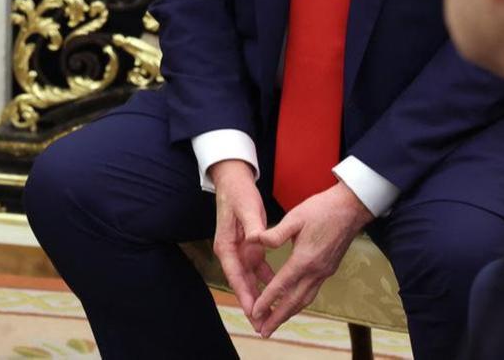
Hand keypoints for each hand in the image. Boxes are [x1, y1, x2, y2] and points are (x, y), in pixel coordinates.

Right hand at [210, 160, 275, 327]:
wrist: (233, 179)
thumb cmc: (237, 192)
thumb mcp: (246, 207)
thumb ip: (254, 226)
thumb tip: (259, 240)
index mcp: (226, 245)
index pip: (236, 276)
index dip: (245, 295)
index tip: (254, 312)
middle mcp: (231, 251)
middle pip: (241, 283)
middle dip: (252, 304)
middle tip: (263, 325)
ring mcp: (239, 250)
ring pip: (250, 279)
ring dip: (259, 295)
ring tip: (271, 314)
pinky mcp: (249, 246)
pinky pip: (258, 268)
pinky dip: (266, 280)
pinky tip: (277, 289)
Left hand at [249, 182, 372, 337]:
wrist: (351, 208)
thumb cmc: (322, 209)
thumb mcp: (295, 216)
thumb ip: (275, 233)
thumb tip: (256, 240)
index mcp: (305, 259)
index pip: (282, 285)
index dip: (266, 300)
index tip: (254, 312)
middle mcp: (316, 270)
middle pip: (294, 301)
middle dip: (277, 318)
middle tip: (263, 332)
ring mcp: (324, 271)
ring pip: (305, 299)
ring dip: (289, 313)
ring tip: (275, 323)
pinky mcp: (328, 268)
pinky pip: (312, 292)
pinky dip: (299, 302)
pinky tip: (292, 303)